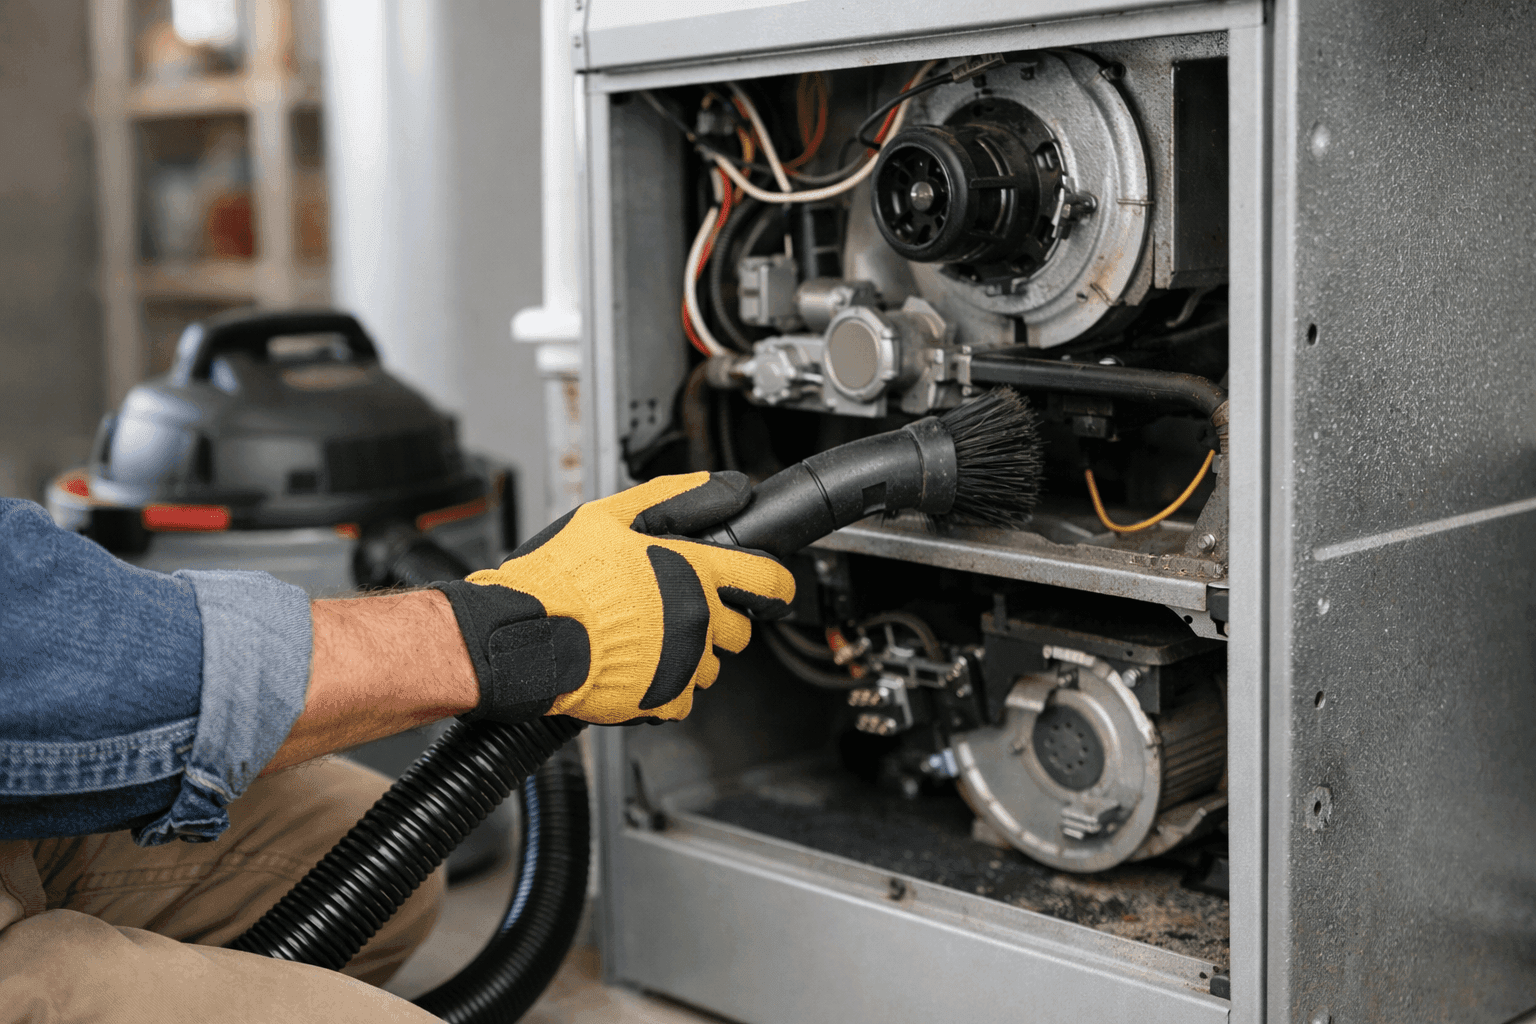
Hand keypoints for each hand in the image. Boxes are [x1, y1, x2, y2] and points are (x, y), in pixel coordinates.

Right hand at [432, 472, 794, 724]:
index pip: (768, 582)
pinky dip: (666, 686)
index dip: (774, 585)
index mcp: (693, 572)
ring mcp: (682, 664)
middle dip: (718, 618)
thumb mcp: (611, 516)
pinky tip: (635, 664)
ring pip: (712, 665)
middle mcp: (697, 620)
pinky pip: (684, 698)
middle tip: (677, 608)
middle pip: (741, 630)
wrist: (521, 636)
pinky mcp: (663, 700)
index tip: (770, 589)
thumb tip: (725, 486)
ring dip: (691, 653)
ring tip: (646, 636)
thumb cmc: (560, 577)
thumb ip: (674, 498)